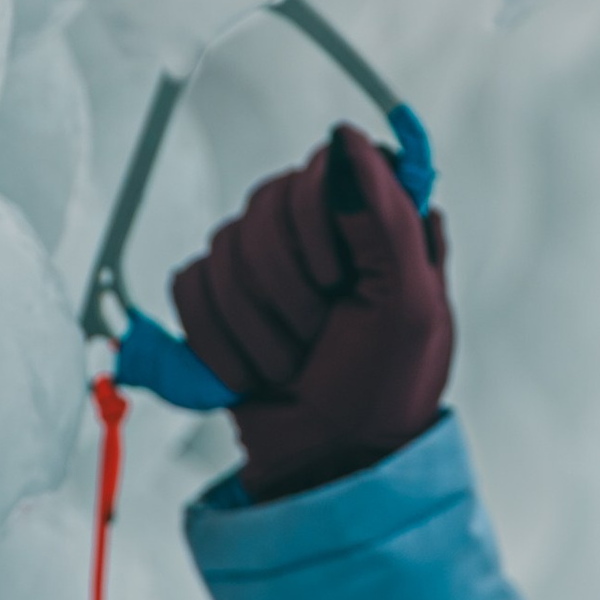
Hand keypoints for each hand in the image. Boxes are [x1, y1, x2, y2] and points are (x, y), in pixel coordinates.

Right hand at [169, 125, 451, 500]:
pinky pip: (188, 287)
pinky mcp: (220, 303)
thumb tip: (347, 137)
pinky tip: (253, 372)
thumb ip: (388, 215)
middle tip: (318, 336)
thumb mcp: (411, 307)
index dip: (314, 223)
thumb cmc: (384, 393)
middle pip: (262, 207)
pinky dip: (216, 340)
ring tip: (291, 365)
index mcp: (375, 226)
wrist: (328, 463)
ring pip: (222, 250)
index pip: (319, 170)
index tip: (334, 279)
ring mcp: (265, 268)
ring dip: (255, 326)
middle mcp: (319, 236)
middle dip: (285, 289)